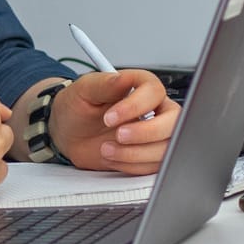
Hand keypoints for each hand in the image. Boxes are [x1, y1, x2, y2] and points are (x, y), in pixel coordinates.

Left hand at [48, 70, 180, 173]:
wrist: (69, 133)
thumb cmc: (78, 106)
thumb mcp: (85, 90)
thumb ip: (105, 84)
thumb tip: (122, 78)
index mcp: (142, 87)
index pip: (154, 92)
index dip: (136, 106)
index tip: (110, 117)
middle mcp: (154, 109)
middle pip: (174, 121)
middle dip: (146, 133)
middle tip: (118, 136)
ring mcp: (155, 134)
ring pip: (166, 147)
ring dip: (136, 153)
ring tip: (107, 149)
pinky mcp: (150, 155)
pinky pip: (154, 166)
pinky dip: (132, 166)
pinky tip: (112, 158)